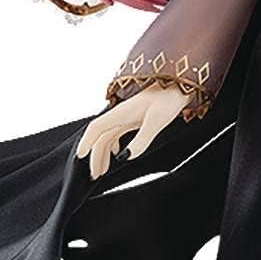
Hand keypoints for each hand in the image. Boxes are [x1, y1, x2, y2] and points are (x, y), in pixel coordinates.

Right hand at [75, 83, 193, 179]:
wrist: (181, 84)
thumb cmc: (169, 99)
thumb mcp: (156, 122)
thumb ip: (141, 140)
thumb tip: (124, 157)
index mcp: (121, 113)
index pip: (96, 128)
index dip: (86, 143)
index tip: (79, 158)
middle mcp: (121, 114)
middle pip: (101, 136)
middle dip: (95, 156)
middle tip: (94, 175)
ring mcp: (128, 115)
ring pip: (109, 136)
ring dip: (103, 152)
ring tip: (102, 170)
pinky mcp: (136, 116)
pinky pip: (118, 132)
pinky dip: (113, 145)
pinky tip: (117, 153)